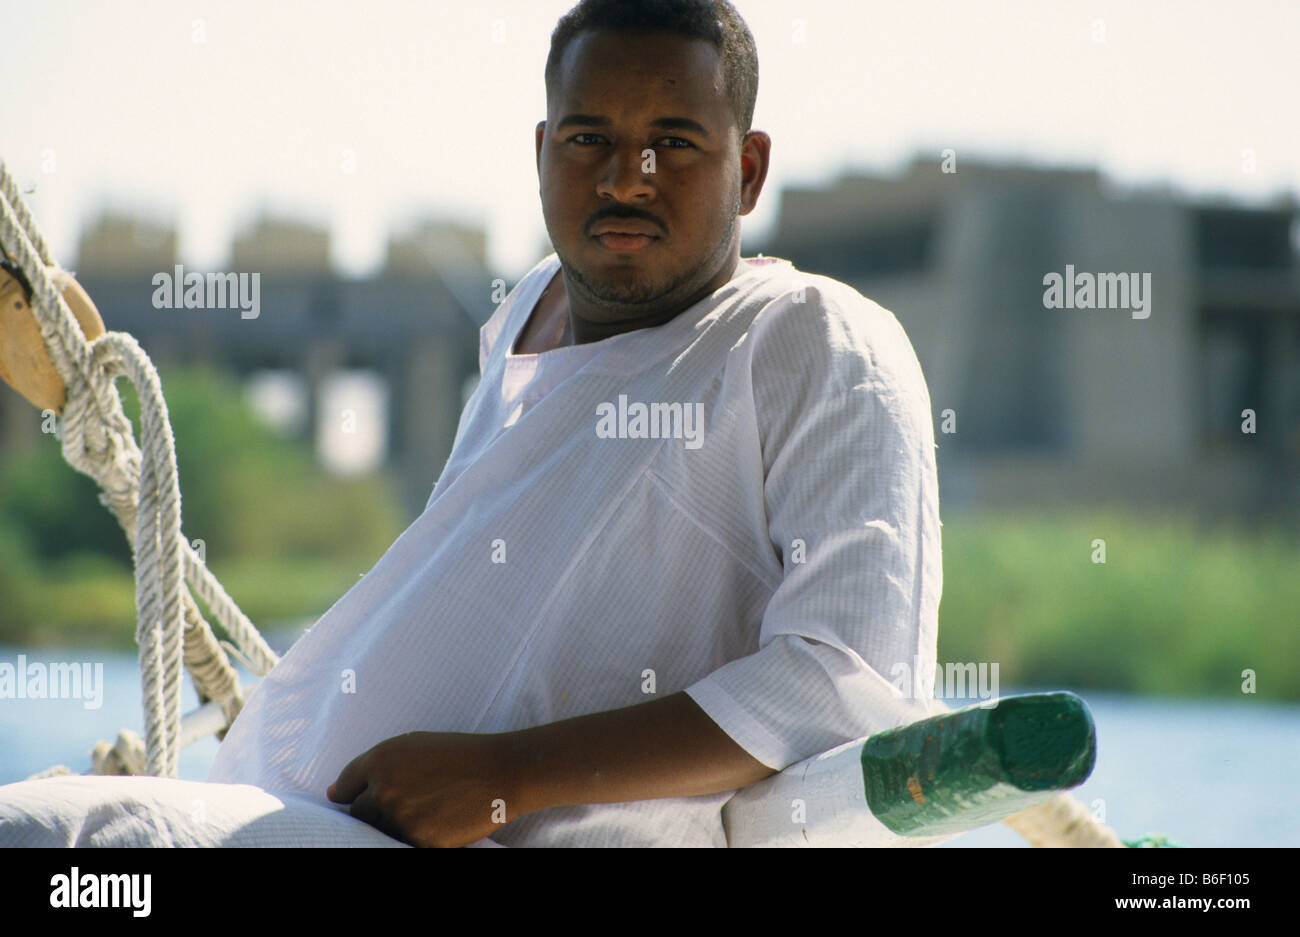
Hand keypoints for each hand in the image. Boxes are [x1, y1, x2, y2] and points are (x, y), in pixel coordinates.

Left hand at [326, 731, 521, 847]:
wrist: (501, 771)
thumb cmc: (457, 754)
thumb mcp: (412, 745)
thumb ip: (373, 766)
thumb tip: (334, 796)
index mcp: (380, 761)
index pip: (345, 788)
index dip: (356, 793)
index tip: (368, 795)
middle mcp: (384, 790)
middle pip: (361, 813)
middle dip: (378, 809)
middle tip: (410, 800)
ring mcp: (402, 819)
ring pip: (382, 831)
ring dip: (397, 823)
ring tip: (428, 806)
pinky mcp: (421, 841)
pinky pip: (404, 844)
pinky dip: (417, 835)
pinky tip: (438, 819)